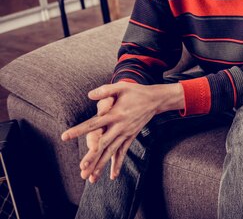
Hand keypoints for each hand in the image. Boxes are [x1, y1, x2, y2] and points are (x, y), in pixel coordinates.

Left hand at [61, 82, 183, 182]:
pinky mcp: (130, 136)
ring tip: (91, 178)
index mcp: (115, 114)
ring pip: (112, 151)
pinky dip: (118, 164)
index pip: (94, 124)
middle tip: (82, 168)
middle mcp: (120, 126)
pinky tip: (112, 176)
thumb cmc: (136, 92)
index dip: (79, 130)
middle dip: (92, 157)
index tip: (65, 136)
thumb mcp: (122, 87)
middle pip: (104, 143)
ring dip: (101, 165)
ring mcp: (126, 133)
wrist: (155, 100)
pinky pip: (123, 152)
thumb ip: (105, 90)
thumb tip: (89, 95)